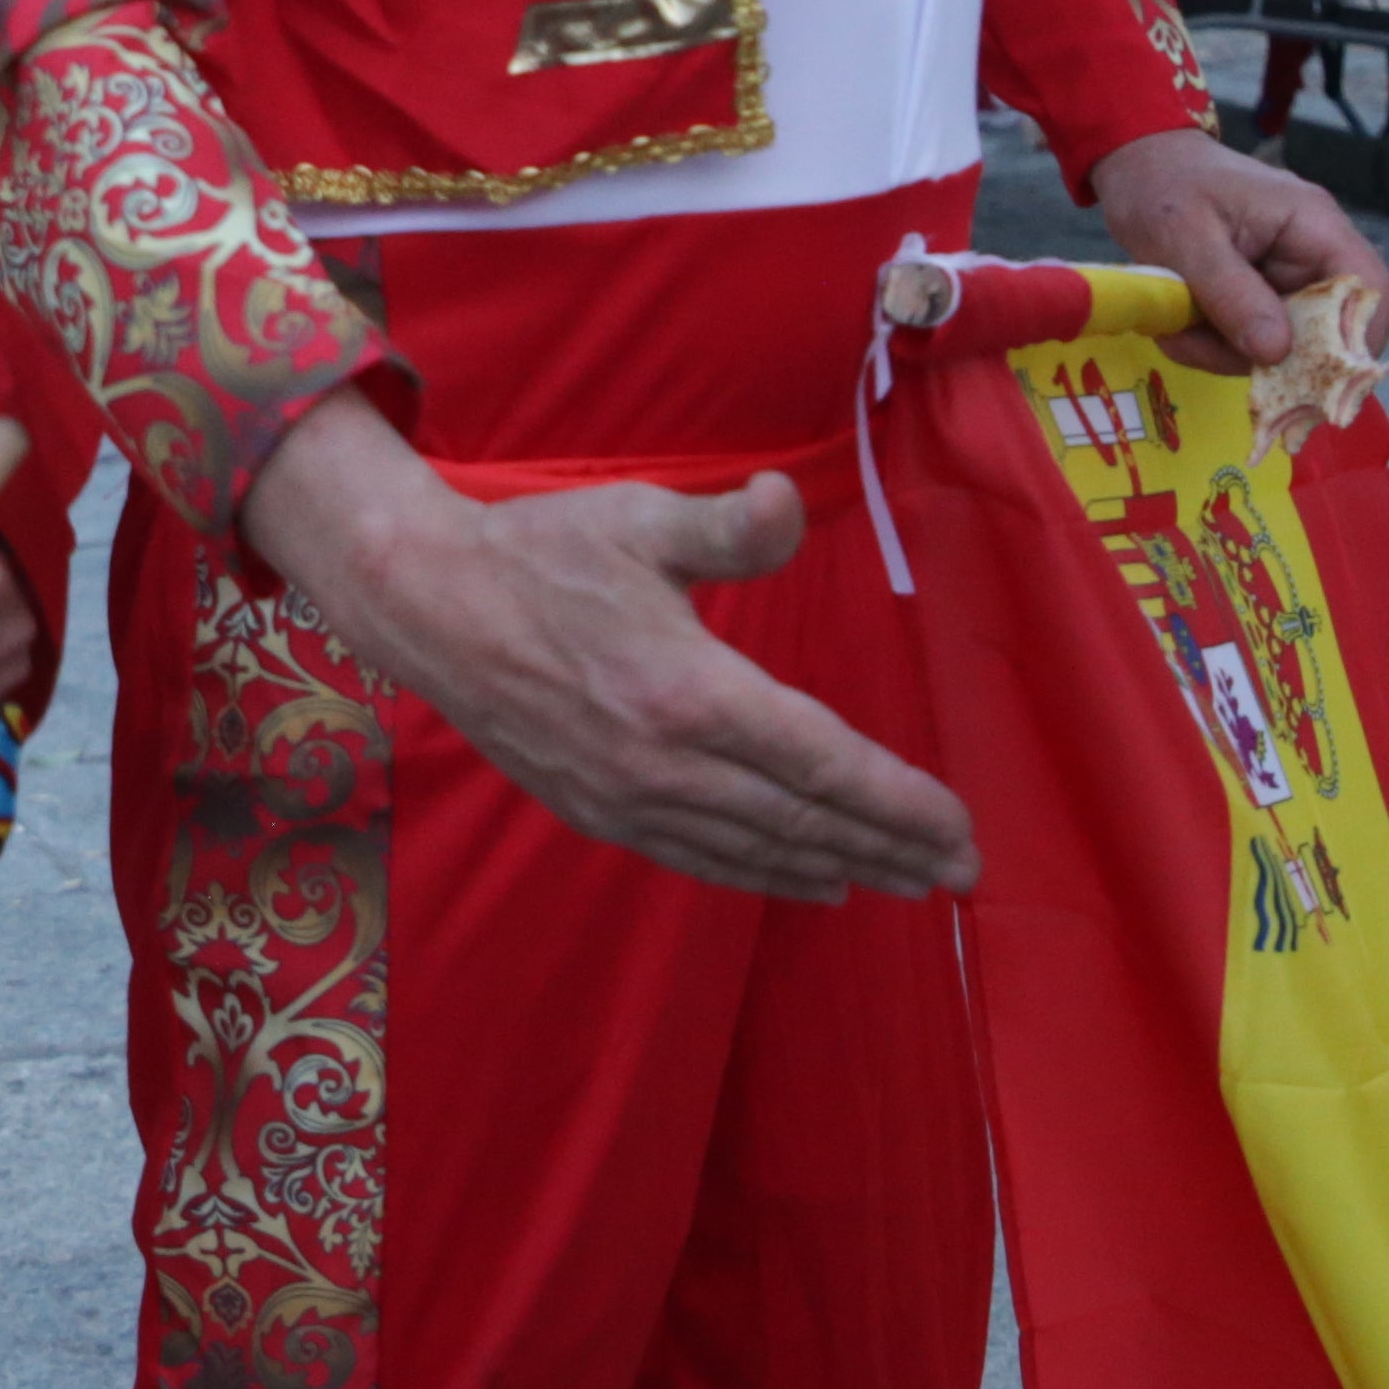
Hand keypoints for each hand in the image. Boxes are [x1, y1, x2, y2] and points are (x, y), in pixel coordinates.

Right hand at [233, 394, 975, 900]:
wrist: (427, 605)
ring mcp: (629, 798)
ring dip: (843, 870)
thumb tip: (789, 501)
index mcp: (688, 691)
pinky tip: (812, 886)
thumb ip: (729, 525)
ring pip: (760, 851)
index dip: (900, 802)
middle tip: (961, 874)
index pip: (823, 763)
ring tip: (907, 884)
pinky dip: (767, 879)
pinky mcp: (598, 812)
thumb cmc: (540, 552)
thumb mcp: (639, 519)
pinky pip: (702, 859)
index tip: (961, 829)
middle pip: (804, 822)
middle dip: (892, 849)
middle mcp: (665, 763)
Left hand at [1087, 125, 1384, 373]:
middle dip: (1264, 356)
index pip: (1371, 289)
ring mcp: (1288, 280)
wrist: (1138, 166)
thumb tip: (1278, 352)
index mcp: (1313, 225)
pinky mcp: (1261, 299)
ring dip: (1225, 351)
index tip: (1310, 379)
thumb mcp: (1185, 239)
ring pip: (1282, 347)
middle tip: (1198, 346)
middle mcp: (1312, 256)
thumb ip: (1232, 294)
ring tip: (1175, 327)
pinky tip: (1177, 325)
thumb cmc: (1162, 187)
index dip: (1358, 341)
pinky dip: (1212, 344)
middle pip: (1327, 332)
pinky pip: (1252, 342)